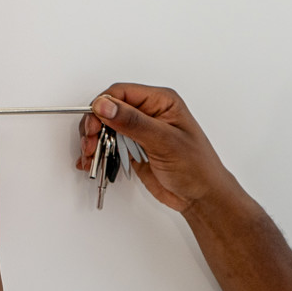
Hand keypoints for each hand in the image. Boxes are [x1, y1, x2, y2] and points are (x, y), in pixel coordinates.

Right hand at [77, 83, 237, 212]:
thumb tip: (105, 105)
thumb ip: (133, 122)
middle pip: (109, 109)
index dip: (102, 106)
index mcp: (161, 101)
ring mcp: (140, 132)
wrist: (202, 197)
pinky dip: (98, 153)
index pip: (121, 93)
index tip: (93, 124)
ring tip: (90, 156)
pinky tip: (91, 162)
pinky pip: (109, 145)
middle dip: (94, 126)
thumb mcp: (164, 141)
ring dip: (93, 141)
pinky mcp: (134, 149)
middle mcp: (149, 113)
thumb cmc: (196, 167)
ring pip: (105, 128)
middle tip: (89, 143)